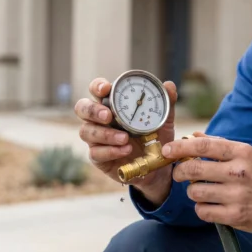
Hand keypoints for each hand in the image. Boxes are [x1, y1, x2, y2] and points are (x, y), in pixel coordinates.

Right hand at [75, 78, 177, 194]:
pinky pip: (96, 153)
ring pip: (87, 131)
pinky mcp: (98, 157)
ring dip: (105, 134)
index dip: (97, 86)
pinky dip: (111, 150)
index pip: (96, 90)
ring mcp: (96, 139)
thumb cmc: (155, 138)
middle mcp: (99, 120)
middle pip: (82, 108)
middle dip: (93, 110)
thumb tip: (169, 85)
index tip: (106, 89)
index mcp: (112, 104)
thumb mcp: (163, 121)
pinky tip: (125, 150)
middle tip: (108, 116)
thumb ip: (166, 103)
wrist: (157, 166)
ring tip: (125, 138)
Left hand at [162, 133, 251, 239]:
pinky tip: (210, 204)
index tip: (168, 150)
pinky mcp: (235, 216)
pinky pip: (203, 211)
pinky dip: (202, 208)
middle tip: (180, 173)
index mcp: (242, 153)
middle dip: (180, 171)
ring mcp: (237, 196)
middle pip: (193, 170)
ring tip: (202, 190)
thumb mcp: (250, 153)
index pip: (204, 146)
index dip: (180, 147)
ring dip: (192, 191)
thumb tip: (194, 135)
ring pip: (194, 192)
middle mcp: (239, 173)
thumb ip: (221, 144)